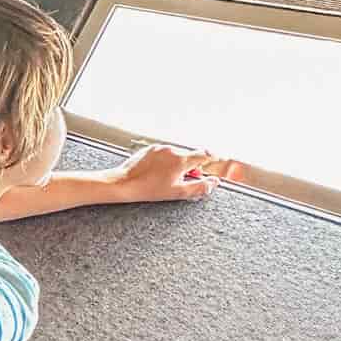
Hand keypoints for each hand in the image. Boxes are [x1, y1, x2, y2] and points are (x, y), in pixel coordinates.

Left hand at [110, 144, 240, 202]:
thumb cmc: (149, 189)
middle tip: (190, 178)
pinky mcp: (149, 149)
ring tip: (172, 178)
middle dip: (192, 166)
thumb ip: (199, 187)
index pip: (204, 154)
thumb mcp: (178, 193)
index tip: (218, 159)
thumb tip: (214, 182)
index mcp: (180, 159)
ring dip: (179, 164)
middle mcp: (170, 149)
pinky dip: (167, 161)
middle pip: (189, 155)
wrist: (123, 183)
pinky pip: (164, 154)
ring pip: (176, 154)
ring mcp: (159, 148)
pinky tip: (160, 173)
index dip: (212, 157)